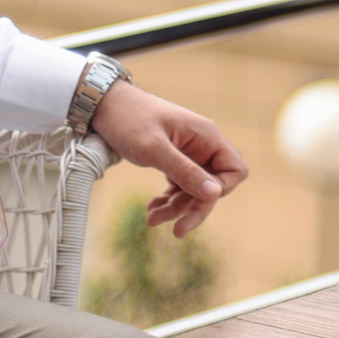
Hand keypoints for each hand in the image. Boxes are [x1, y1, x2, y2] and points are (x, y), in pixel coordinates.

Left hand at [88, 81, 248, 237]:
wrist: (104, 105)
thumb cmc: (129, 119)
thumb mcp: (154, 148)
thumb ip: (184, 170)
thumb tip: (215, 193)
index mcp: (206, 136)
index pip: (234, 170)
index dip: (221, 189)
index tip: (197, 199)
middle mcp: (201, 145)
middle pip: (212, 186)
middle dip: (194, 209)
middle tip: (177, 231)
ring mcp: (187, 153)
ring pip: (193, 190)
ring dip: (176, 208)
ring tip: (152, 219)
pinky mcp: (171, 160)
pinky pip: (178, 186)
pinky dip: (167, 200)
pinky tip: (152, 208)